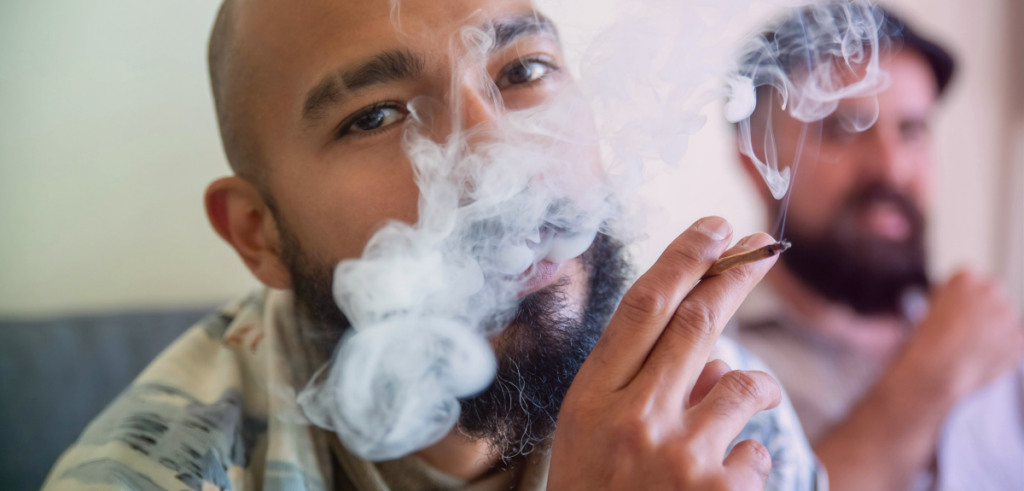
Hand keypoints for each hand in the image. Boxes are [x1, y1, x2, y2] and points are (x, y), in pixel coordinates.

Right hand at [548, 217, 781, 490]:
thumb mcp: (590, 438)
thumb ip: (637, 388)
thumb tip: (707, 355)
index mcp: (591, 398)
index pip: (642, 308)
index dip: (683, 259)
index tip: (715, 228)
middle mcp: (633, 416)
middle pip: (698, 324)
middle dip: (736, 276)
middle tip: (763, 247)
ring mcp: (679, 455)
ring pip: (743, 383)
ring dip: (754, 388)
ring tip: (745, 405)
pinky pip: (757, 452)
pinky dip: (746, 460)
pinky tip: (717, 485)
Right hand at [899, 270, 1023, 401]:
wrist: (938, 369)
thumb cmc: (926, 341)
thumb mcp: (929, 308)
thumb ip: (953, 300)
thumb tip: (964, 307)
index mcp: (965, 278)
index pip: (969, 282)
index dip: (958, 299)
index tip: (951, 314)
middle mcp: (991, 290)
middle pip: (991, 295)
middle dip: (982, 309)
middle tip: (965, 330)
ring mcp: (1008, 314)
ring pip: (1004, 318)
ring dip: (994, 329)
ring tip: (970, 347)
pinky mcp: (1020, 337)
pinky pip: (1014, 340)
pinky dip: (1003, 347)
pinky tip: (982, 356)